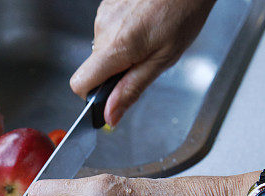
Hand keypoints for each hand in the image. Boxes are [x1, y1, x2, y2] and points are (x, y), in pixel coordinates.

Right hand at [71, 0, 215, 125]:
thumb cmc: (183, 11)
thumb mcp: (163, 59)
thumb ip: (132, 89)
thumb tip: (111, 115)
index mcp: (117, 47)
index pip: (80, 84)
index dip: (93, 96)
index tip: (110, 96)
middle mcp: (103, 28)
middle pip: (95, 66)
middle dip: (116, 70)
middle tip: (145, 59)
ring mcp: (103, 13)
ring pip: (103, 47)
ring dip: (122, 49)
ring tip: (150, 35)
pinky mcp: (107, 3)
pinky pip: (108, 28)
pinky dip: (124, 31)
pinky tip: (145, 21)